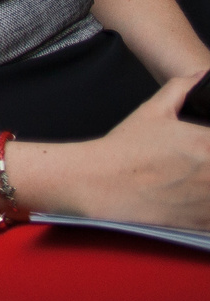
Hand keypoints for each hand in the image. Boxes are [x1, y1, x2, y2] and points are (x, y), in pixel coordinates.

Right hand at [27, 67, 209, 229]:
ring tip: (197, 179)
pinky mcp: (205, 224)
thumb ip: (184, 88)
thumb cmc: (127, 148)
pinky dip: (207, 206)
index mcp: (209, 143)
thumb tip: (202, 76)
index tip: (206, 146)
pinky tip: (196, 196)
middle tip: (200, 161)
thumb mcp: (154, 110)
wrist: (102, 184)